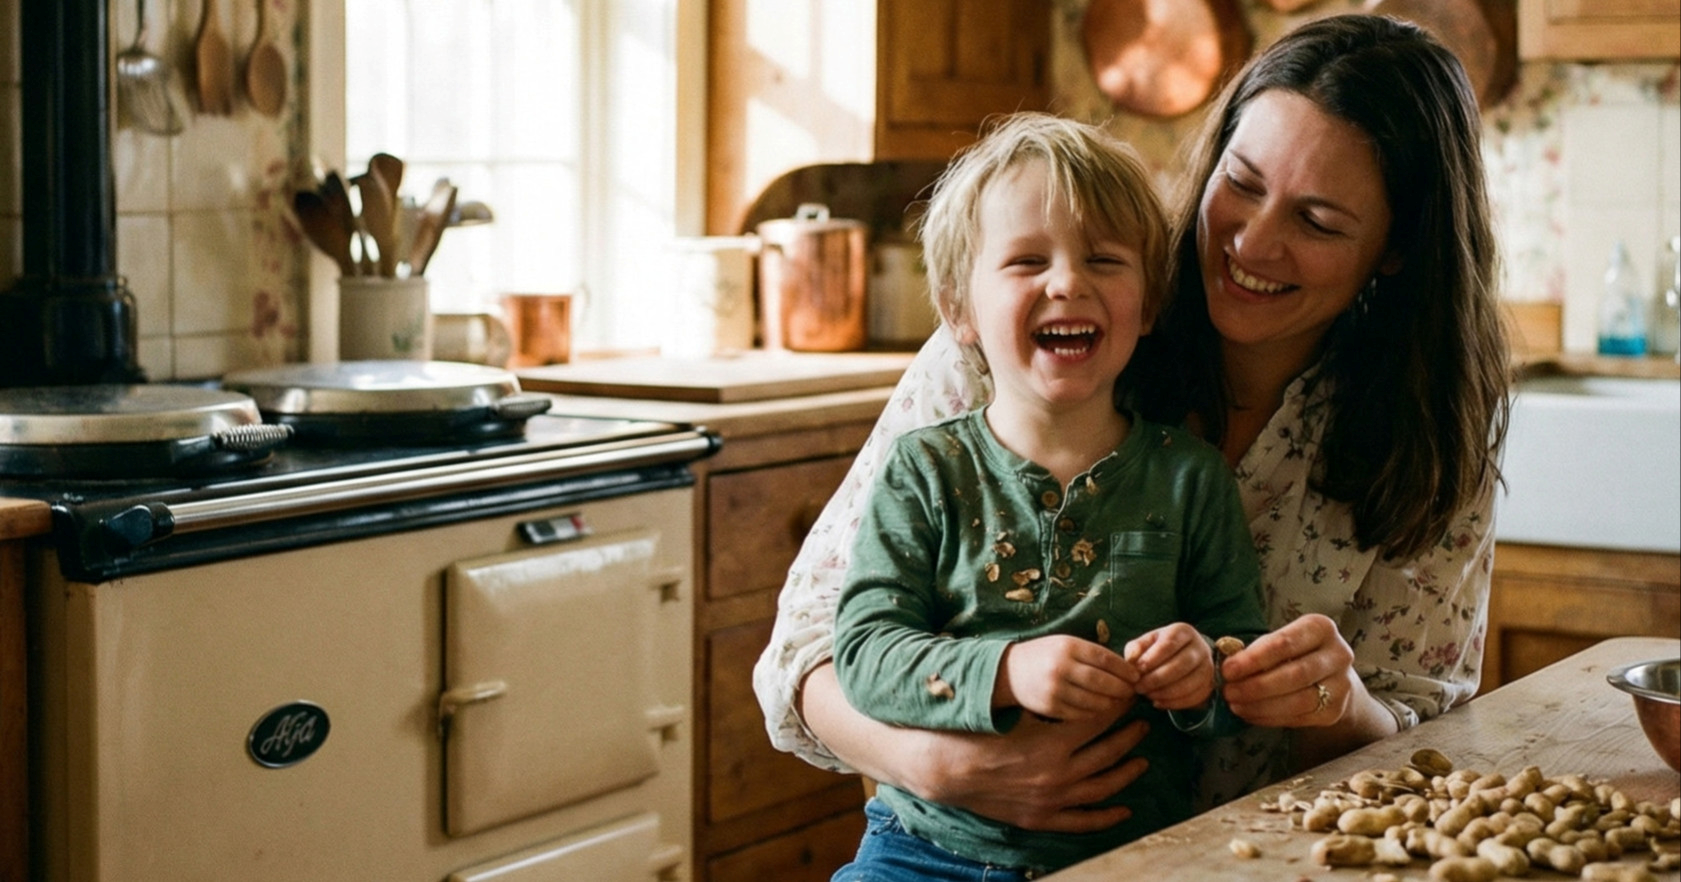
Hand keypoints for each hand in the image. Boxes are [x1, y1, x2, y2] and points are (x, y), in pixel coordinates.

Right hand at [902, 711, 1152, 832]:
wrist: (947, 769)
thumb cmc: (978, 734)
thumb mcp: (1015, 712)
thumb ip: (1048, 703)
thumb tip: (1079, 686)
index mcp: (1053, 743)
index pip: (1098, 721)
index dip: (1117, 708)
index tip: (1129, 698)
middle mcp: (1059, 773)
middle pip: (1108, 752)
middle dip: (1130, 735)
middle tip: (1144, 723)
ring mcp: (1052, 799)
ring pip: (1103, 787)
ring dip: (1127, 772)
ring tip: (1142, 760)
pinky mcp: (1042, 819)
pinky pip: (1083, 821)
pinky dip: (1107, 816)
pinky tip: (1124, 809)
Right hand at [997, 634, 1138, 720]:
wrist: (1009, 671)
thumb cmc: (1044, 655)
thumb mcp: (1065, 644)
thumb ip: (1092, 654)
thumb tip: (1126, 669)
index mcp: (1068, 646)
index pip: (1105, 659)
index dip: (1124, 669)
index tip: (1136, 676)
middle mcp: (1061, 667)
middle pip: (1102, 682)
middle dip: (1122, 688)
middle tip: (1132, 692)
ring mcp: (1054, 689)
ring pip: (1094, 701)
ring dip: (1112, 703)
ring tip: (1119, 702)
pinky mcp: (1050, 707)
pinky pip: (1081, 714)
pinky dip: (1095, 712)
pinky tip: (1101, 709)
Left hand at [1123, 623, 1214, 709]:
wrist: (1183, 657)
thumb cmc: (1159, 649)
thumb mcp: (1146, 643)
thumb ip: (1137, 649)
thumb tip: (1132, 660)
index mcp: (1183, 631)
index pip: (1169, 644)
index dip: (1153, 658)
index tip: (1138, 669)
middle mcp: (1199, 647)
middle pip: (1181, 664)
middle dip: (1157, 678)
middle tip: (1139, 687)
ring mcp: (1207, 666)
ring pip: (1190, 683)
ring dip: (1166, 692)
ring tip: (1148, 695)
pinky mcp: (1209, 684)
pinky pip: (1194, 697)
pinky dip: (1175, 703)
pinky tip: (1159, 703)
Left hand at [1219, 613, 1357, 727]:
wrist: (1329, 676)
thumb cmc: (1294, 653)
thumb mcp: (1279, 641)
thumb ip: (1257, 650)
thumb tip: (1228, 667)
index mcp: (1321, 628)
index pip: (1285, 643)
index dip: (1254, 659)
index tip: (1228, 670)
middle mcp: (1338, 655)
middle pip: (1295, 674)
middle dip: (1256, 686)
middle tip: (1229, 691)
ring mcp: (1341, 685)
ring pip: (1299, 700)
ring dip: (1261, 705)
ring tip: (1235, 705)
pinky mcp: (1335, 711)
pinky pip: (1299, 718)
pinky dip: (1270, 718)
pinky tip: (1250, 714)